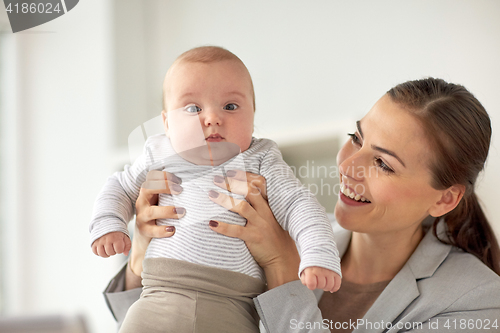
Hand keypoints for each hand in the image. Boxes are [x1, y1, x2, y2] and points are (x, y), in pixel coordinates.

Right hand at [92, 231, 130, 257]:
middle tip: (114, 246)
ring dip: (106, 253)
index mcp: (115, 238)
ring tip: (109, 249)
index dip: (120, 249)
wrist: (107, 223)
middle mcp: (106, 240)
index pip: (119, 250)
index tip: (119, 245)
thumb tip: (126, 254)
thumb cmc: (117, 232)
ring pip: (102, 254)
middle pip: (111, 253)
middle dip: (114, 251)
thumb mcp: (125, 236)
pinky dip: (99, 252)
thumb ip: (127, 245)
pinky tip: (103, 249)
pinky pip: (95, 252)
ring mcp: (99, 241)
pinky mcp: (94, 242)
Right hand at [130, 170, 184, 276]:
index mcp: (148, 191)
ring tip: (182, 212)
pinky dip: (163, 231)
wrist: (148, 238)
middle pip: (147, 188)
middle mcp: (143, 201)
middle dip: (164, 187)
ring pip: (152, 211)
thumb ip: (175, 193)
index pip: (152, 176)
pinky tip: (173, 230)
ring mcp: (142, 216)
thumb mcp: (165, 201)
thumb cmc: (161, 215)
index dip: (165, 176)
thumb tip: (198, 184)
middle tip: (180, 190)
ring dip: (168, 211)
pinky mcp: (144, 231)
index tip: (180, 180)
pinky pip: (152, 230)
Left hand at [208, 170, 299, 289]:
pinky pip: (236, 231)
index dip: (245, 176)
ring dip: (225, 200)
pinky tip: (211, 223)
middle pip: (248, 191)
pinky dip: (223, 227)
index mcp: (270, 206)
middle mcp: (265, 213)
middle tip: (217, 179)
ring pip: (241, 207)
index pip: (259, 184)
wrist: (284, 259)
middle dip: (232, 183)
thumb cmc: (276, 239)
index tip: (231, 172)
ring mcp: (260, 225)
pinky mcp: (254, 238)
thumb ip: (262, 208)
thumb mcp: (273, 219)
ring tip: (211, 195)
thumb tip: (244, 196)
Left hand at [300, 266, 341, 292]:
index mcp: (311, 270)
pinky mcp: (337, 272)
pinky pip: (337, 285)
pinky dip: (334, 287)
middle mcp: (321, 271)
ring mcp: (330, 272)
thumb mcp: (304, 269)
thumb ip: (304, 279)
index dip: (311, 285)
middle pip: (321, 286)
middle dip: (318, 285)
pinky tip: (330, 285)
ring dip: (326, 286)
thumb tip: (308, 285)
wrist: (320, 251)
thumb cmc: (311, 263)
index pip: (311, 285)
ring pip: (329, 286)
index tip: (312, 282)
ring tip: (324, 281)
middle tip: (318, 280)